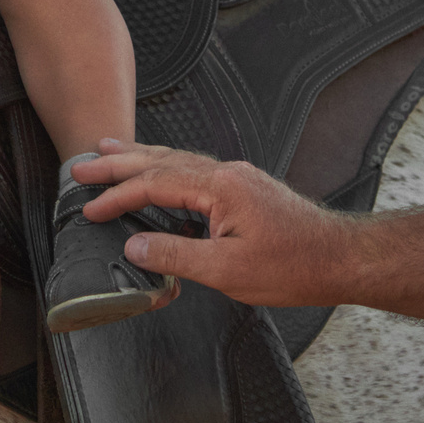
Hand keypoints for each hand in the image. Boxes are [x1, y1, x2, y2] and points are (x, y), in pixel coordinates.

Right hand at [73, 140, 355, 308]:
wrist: (340, 258)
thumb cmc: (294, 266)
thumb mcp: (228, 271)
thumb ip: (176, 256)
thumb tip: (135, 246)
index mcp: (220, 187)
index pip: (155, 185)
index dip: (118, 196)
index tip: (90, 208)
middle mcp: (227, 173)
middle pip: (161, 160)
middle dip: (118, 161)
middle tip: (83, 163)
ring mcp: (237, 178)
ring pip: (177, 160)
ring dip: (140, 158)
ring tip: (110, 150)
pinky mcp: (244, 188)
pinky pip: (194, 170)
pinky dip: (166, 169)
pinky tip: (158, 173)